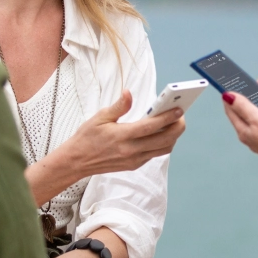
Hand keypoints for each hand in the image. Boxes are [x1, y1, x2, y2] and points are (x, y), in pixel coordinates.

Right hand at [27, 90, 184, 203]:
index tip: (179, 109)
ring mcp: (134, 160)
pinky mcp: (134, 165)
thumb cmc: (87, 137)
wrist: (77, 161)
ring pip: (163, 149)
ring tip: (175, 122)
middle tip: (181, 115)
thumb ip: (118, 106)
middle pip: (164, 140)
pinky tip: (163, 132)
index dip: (168, 118)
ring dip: (173, 136)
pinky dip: (163, 144)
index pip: (151, 127)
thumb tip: (129, 93)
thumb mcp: (99, 117)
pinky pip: (155, 154)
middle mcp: (131, 150)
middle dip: (177, 127)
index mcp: (122, 136)